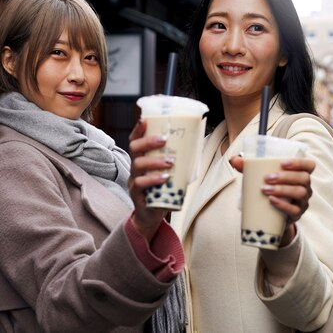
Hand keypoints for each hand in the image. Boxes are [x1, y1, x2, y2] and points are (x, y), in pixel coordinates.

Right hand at [128, 119, 173, 241]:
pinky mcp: (136, 194)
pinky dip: (153, 179)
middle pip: (134, 148)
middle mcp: (135, 167)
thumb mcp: (170, 172)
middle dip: (148, 141)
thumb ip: (178, 159)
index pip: (136, 140)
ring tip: (171, 162)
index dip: (138, 129)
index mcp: (142, 158)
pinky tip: (165, 178)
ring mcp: (134, 180)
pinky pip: (140, 184)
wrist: (153, 213)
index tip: (145, 119)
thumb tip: (198, 142)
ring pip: (138, 165)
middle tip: (164, 139)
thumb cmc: (163, 189)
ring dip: (155, 161)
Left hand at [229, 155, 315, 246]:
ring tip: (265, 189)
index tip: (282, 162)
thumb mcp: (259, 178)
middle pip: (304, 178)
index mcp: (299, 175)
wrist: (270, 216)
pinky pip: (295, 210)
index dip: (299, 162)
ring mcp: (302, 202)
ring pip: (300, 193)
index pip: (309, 165)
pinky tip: (272, 201)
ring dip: (282, 190)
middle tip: (267, 178)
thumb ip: (247, 167)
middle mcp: (305, 187)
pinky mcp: (297, 215)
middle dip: (285, 176)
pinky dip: (283, 205)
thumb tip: (234, 159)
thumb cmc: (268, 190)